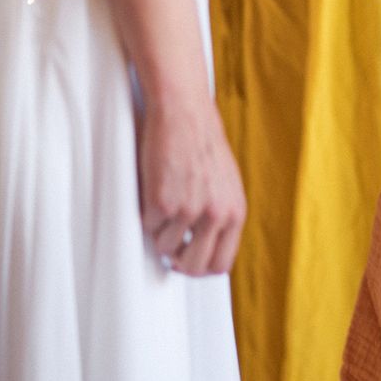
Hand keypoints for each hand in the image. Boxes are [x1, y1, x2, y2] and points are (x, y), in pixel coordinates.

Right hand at [137, 92, 246, 275]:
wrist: (184, 113)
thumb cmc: (202, 145)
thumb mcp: (225, 183)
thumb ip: (221, 214)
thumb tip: (206, 245)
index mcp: (235, 213)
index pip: (221, 263)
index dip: (201, 267)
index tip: (188, 259)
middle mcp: (216, 215)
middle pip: (195, 267)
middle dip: (178, 263)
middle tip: (168, 248)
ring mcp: (189, 211)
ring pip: (165, 247)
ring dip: (159, 232)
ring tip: (163, 202)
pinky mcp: (162, 203)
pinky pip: (147, 226)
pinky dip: (145, 214)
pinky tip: (153, 188)